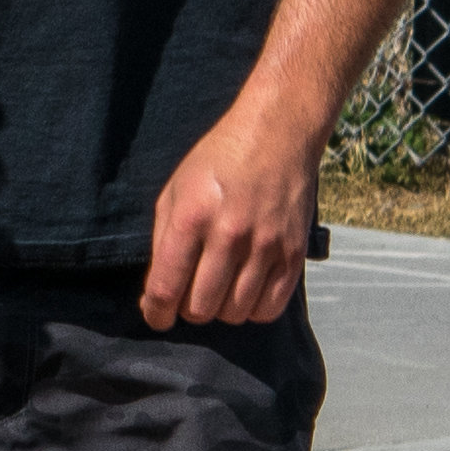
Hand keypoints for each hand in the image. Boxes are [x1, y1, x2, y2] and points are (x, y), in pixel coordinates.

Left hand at [142, 96, 318, 331]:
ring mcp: (266, 245)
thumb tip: (156, 294)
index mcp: (191, 216)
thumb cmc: (218, 162)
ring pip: (235, 313)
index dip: (156, 313)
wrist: (276, 134)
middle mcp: (229, 234)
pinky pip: (270, 309)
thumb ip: (162, 242)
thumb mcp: (174, 190)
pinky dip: (253, 309)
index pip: (166, 288)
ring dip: (221, 309)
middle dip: (188, 309)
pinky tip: (245, 290)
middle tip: (190, 293)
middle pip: (201, 309)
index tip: (156, 316)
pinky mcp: (294, 253)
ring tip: (218, 288)